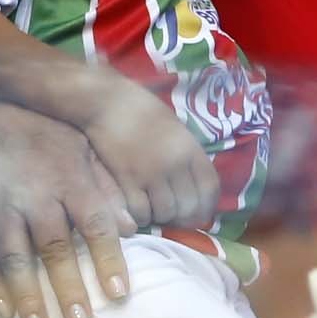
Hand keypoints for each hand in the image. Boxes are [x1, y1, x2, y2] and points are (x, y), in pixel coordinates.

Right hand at [0, 103, 139, 317]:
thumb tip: (133, 225)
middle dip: (69, 287)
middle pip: (56, 248)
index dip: (109, 260)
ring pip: (16, 258)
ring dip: (30, 296)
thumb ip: (106, 187)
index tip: (120, 294)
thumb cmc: (38, 136)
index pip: (96, 224)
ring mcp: (3, 206)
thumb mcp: (79, 149)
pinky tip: (4, 312)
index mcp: (70, 179)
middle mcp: (38, 196)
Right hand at [85, 87, 219, 233]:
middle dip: (181, 216)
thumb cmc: (139, 109)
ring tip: (150, 208)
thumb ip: (185, 152)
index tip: (197, 212)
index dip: (206, 206)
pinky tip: (134, 207)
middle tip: (170, 213)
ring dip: (158, 215)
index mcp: (190, 148)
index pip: (210, 188)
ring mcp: (152, 173)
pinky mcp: (128, 180)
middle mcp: (176, 163)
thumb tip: (192, 180)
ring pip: (165, 213)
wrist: (105, 102)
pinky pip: (141, 212)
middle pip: (190, 207)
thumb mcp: (173, 127)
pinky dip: (139, 215)